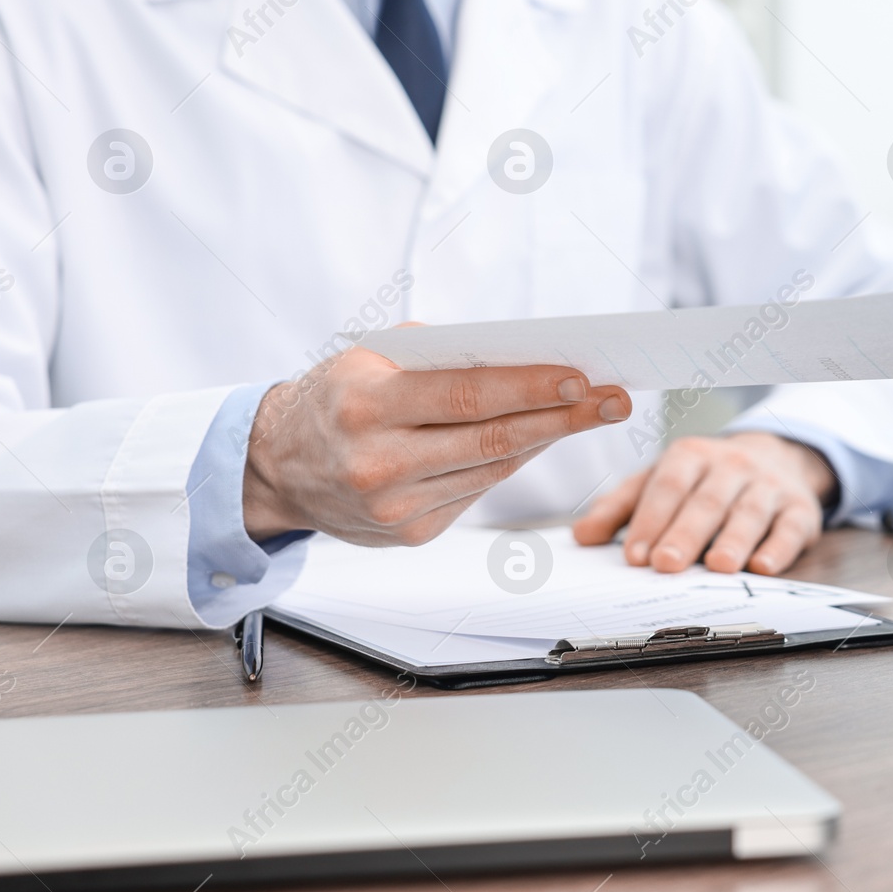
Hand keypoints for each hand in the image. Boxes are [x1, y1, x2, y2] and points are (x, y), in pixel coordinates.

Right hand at [243, 348, 629, 545]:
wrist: (277, 465)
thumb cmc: (335, 397)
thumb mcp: (371, 358)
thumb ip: (440, 356)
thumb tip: (524, 357)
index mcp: (367, 405)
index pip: (469, 396)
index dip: (531, 388)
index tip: (582, 378)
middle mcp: (380, 462)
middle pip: (494, 439)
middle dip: (564, 418)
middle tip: (614, 400)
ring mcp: (395, 508)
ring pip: (492, 469)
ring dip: (546, 439)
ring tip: (590, 412)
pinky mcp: (409, 535)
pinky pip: (476, 493)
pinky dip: (511, 463)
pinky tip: (539, 438)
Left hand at [572, 432, 835, 574]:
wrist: (776, 459)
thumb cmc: (703, 480)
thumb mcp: (659, 480)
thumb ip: (620, 507)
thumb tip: (581, 537)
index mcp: (691, 455)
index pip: (668, 486)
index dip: (651, 520)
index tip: (634, 556)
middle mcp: (731, 466)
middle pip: (707, 501)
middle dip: (686, 533)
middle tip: (666, 565)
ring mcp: (769, 486)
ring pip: (749, 512)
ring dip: (734, 540)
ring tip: (718, 567)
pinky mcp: (801, 509)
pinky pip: (791, 527)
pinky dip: (780, 547)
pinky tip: (764, 567)